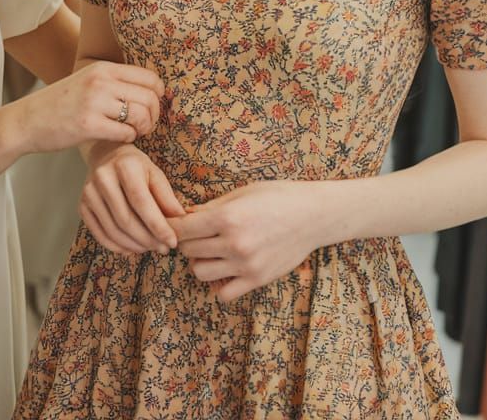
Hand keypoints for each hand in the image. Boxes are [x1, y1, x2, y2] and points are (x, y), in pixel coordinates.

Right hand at [17, 62, 162, 153]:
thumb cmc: (60, 104)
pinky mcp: (88, 125)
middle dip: (153, 115)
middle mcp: (101, 81)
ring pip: (141, 115)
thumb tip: (151, 90)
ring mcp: (94, 102)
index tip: (150, 107)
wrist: (26, 120)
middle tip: (144, 125)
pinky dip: (128, 139)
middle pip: (150, 97)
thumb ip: (114, 82)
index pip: (150, 77)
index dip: (157, 95)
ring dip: (143, 128)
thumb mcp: (87, 81)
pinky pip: (126, 133)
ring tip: (133, 132)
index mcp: (103, 68)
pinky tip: (118, 138)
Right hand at [80, 143, 184, 255]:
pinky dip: (117, 246)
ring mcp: (89, 192)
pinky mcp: (82, 205)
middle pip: (126, 219)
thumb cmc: (137, 167)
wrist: (107, 156)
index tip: (172, 242)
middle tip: (163, 249)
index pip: (141, 202)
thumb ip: (167, 198)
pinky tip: (131, 249)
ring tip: (150, 249)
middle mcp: (103, 177)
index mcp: (125, 165)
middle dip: (147, 239)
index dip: (158, 225)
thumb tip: (180, 222)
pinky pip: (99, 234)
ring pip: (113, 230)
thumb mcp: (155, 174)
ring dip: (134, 245)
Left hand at [170, 180, 331, 301]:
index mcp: (227, 217)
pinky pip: (224, 293)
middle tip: (194, 234)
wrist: (313, 215)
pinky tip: (225, 268)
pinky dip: (218, 284)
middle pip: (188, 250)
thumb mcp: (241, 193)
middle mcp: (234, 243)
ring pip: (200, 272)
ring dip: (200, 261)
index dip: (173, 226)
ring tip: (210, 251)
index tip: (172, 224)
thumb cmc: (276, 197)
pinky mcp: (257, 280)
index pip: (182, 229)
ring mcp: (245, 265)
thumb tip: (185, 215)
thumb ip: (211, 207)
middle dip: (186, 241)